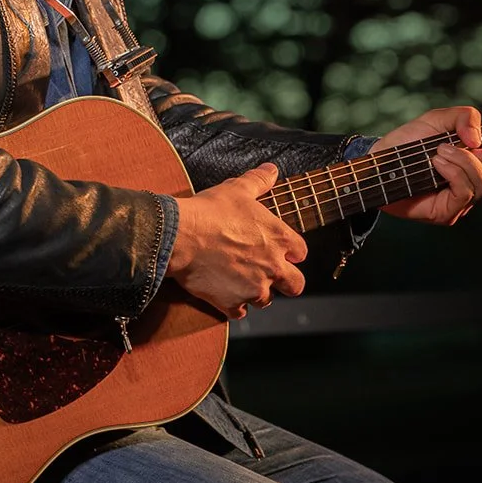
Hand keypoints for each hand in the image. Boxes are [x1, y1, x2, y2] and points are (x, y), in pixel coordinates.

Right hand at [166, 162, 306, 318]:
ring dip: (257, 291)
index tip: (281, 249)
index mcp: (279, 238)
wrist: (181, 236)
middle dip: (285, 281)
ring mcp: (254, 288)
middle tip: (269, 273)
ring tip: (241, 279)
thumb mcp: (237, 189)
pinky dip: (234, 304)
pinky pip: (240, 312)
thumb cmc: (210, 211)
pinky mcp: (232, 303)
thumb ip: (259, 181)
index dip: (291, 251)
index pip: (301, 252)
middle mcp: (273, 267)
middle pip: (295, 285)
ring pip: (266, 300)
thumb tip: (271, 170)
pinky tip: (225, 292)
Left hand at [370, 105, 481, 224]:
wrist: (380, 159)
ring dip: (465, 161)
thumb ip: (465, 116)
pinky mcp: (447, 212)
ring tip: (441, 151)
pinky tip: (437, 161)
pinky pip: (464, 193)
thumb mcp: (438, 118)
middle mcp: (476, 184)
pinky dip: (454, 171)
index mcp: (481, 164)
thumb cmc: (409, 140)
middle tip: (476, 149)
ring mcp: (462, 201)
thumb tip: (478, 139)